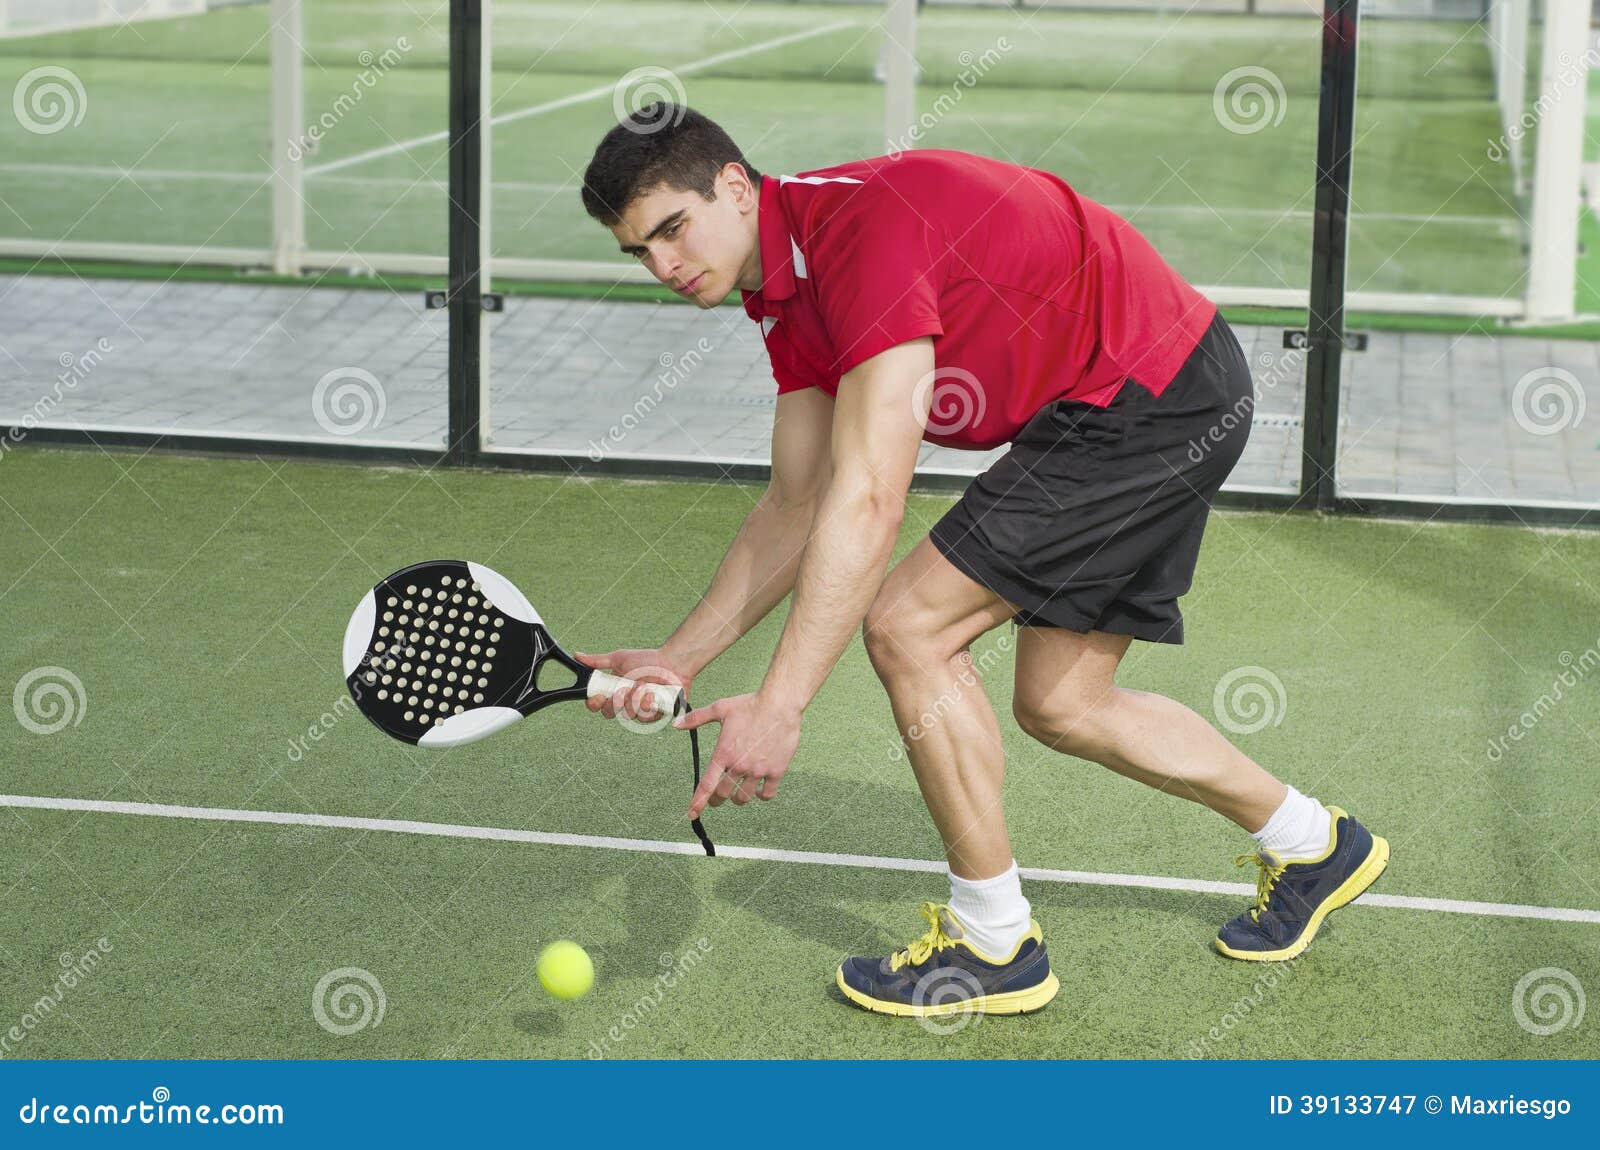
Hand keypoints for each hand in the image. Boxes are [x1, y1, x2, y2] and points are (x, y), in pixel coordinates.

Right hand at [575, 649, 692, 721]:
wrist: (672, 662)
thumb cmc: (647, 660)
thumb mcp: (619, 659)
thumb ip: (598, 661)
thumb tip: (577, 655)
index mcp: (614, 692)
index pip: (598, 705)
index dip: (594, 704)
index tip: (597, 696)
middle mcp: (625, 703)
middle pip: (610, 714)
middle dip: (614, 702)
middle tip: (622, 690)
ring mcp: (640, 710)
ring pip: (628, 716)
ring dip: (633, 700)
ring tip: (642, 685)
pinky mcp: (655, 715)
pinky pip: (645, 718)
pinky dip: (647, 705)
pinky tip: (651, 694)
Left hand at [675, 691, 800, 816]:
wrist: (780, 704)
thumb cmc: (750, 705)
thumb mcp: (720, 708)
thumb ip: (697, 718)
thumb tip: (676, 724)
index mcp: (723, 753)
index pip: (706, 785)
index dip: (697, 802)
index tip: (692, 814)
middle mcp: (739, 765)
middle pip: (723, 794)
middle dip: (717, 799)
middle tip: (717, 797)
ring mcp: (758, 770)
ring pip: (743, 798)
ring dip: (738, 798)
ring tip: (738, 792)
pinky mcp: (776, 771)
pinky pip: (767, 794)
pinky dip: (761, 795)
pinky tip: (759, 789)